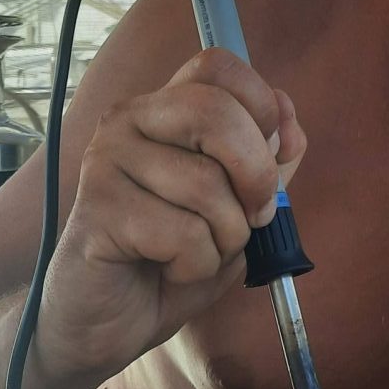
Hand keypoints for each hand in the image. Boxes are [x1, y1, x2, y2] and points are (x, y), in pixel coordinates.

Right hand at [38, 47, 305, 382]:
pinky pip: (183, 234)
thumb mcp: (238, 208)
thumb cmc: (170, 259)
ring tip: (193, 251)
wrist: (106, 322)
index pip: (217, 66)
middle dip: (256, 176)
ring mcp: (106, 160)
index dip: (261, 108)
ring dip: (224, 238)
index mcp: (163, 109)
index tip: (269, 159)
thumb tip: (290, 124)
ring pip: (207, 186)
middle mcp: (128, 120)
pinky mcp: (97, 208)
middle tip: (252, 217)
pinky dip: (194, 265)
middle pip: (215, 113)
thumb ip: (269, 164)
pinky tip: (164, 268)